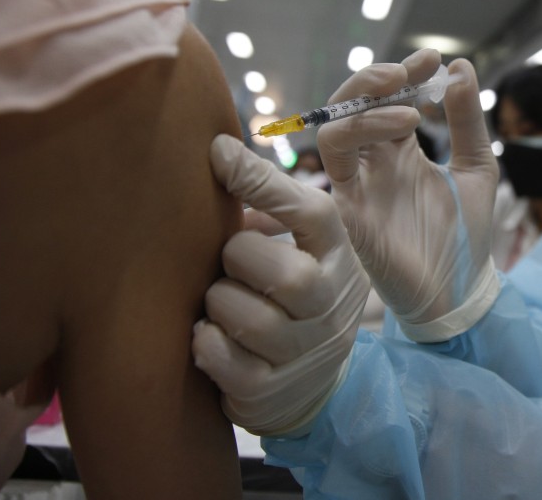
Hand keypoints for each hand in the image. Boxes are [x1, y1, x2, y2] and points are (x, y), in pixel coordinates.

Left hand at [192, 135, 369, 436]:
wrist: (316, 381)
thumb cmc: (293, 293)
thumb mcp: (301, 245)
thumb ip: (270, 201)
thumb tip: (218, 150)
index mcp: (336, 256)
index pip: (312, 212)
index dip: (262, 182)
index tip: (217, 153)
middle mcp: (330, 304)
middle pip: (283, 274)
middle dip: (238, 259)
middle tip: (230, 264)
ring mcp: (305, 351)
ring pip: (244, 317)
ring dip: (217, 304)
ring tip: (221, 301)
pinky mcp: (270, 390)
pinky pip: (222, 358)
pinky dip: (205, 342)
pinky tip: (210, 334)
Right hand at [318, 49, 500, 341]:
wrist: (461, 292)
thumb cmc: (467, 236)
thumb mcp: (477, 169)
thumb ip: (467, 122)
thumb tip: (461, 67)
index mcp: (400, 152)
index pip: (388, 101)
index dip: (405, 74)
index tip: (433, 58)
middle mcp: (373, 164)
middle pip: (352, 107)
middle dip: (374, 80)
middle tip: (408, 72)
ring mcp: (358, 184)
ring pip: (335, 129)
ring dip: (367, 107)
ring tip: (410, 109)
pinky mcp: (348, 208)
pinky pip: (333, 163)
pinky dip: (357, 135)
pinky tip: (402, 133)